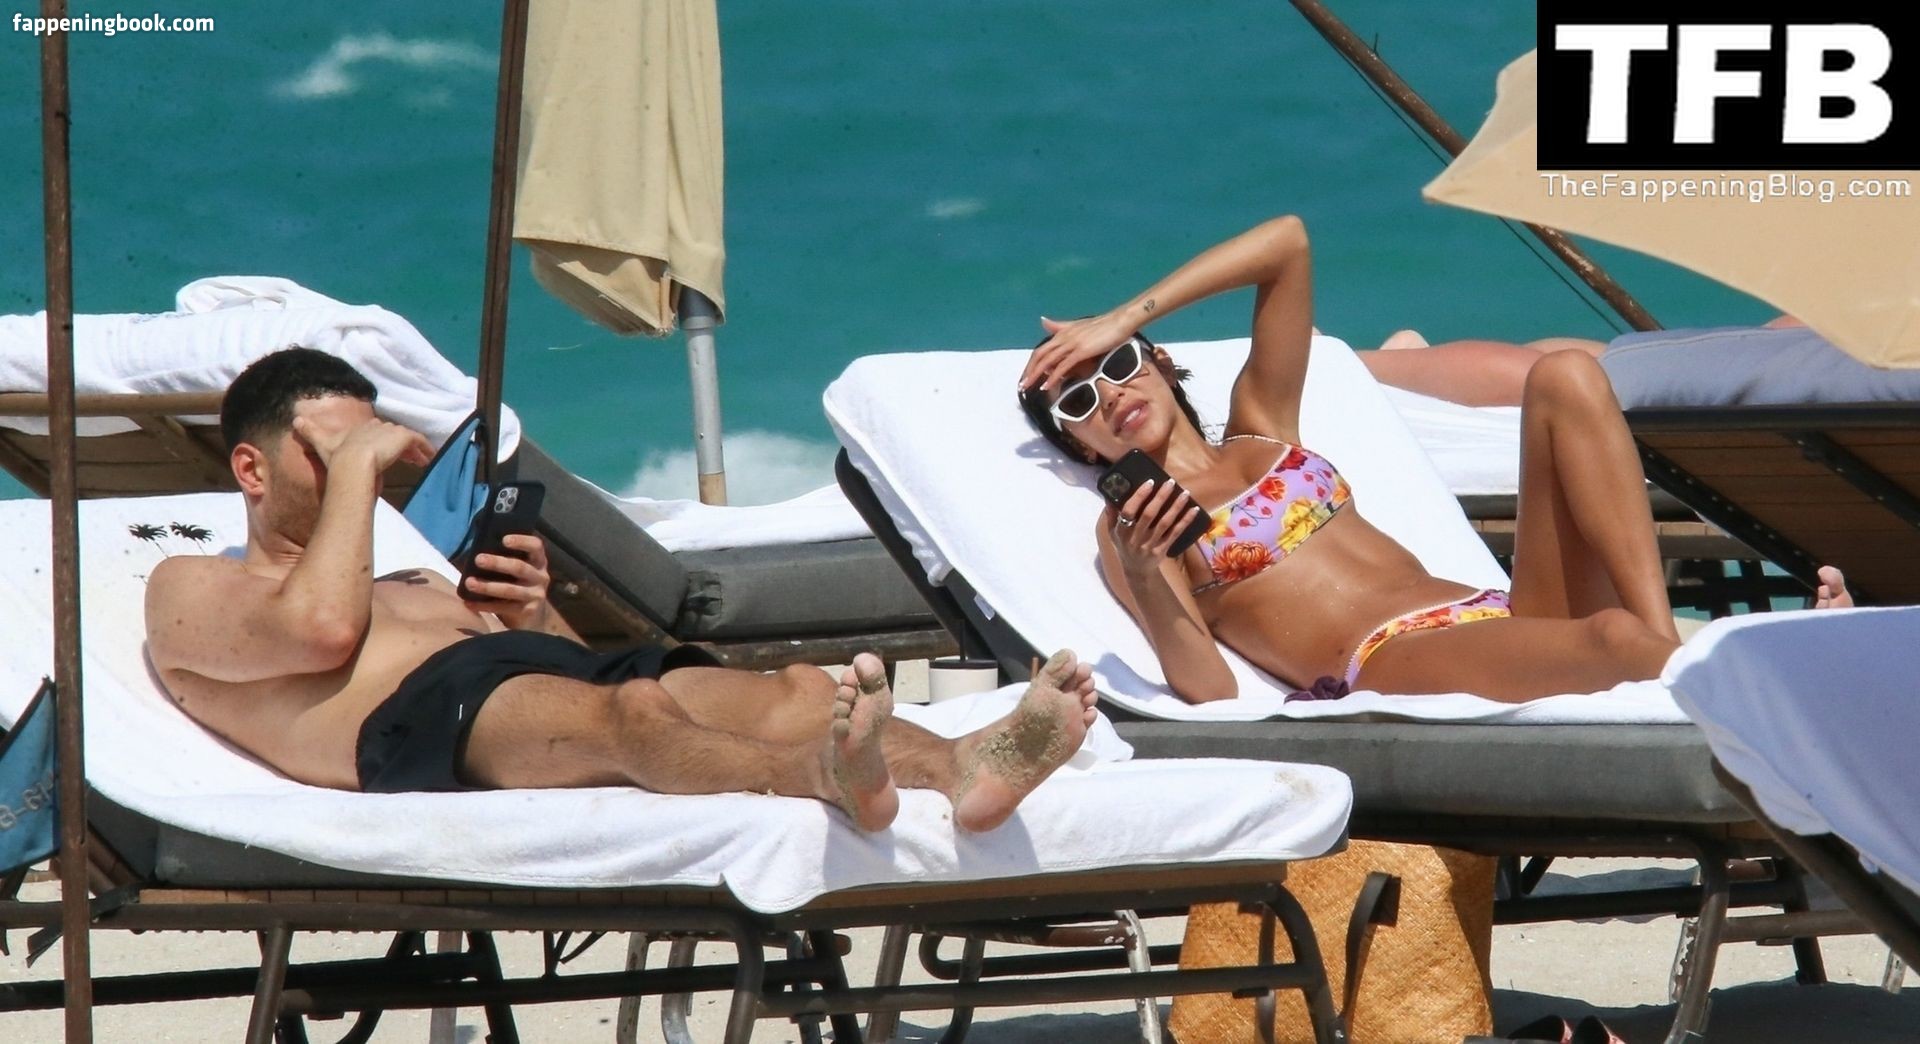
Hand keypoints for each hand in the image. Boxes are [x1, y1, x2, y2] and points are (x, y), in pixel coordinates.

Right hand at [291, 415, 432, 473]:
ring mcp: (390, 431)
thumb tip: (294, 420)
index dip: (382, 439)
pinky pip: (417, 441)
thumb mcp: (322, 443)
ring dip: (414, 449)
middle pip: (392, 433)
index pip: (374, 430)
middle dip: (399, 444)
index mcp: (359, 427)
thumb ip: (310, 432)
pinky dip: (424, 449)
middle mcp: (376, 426)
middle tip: (410, 457)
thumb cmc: (337, 457)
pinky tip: (429, 459)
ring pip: (406, 438)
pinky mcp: (402, 437)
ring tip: (422, 461)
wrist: (351, 463)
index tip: (388, 449)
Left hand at [461, 534, 558, 630]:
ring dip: (488, 586)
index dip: (522, 541)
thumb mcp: (517, 570)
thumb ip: (505, 559)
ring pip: (510, 589)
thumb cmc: (518, 585)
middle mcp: (540, 577)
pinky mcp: (528, 611)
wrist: (533, 616)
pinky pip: (504, 607)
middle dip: (498, 563)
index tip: (504, 540)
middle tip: (478, 559)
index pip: (536, 546)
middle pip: (520, 567)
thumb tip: (476, 548)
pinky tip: (469, 603)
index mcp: (538, 561)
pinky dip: (484, 605)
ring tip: (469, 583)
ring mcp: (536, 595)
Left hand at [1020, 312, 1138, 393]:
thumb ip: (1060, 326)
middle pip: (1039, 356)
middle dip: (1029, 371)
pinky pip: (1063, 366)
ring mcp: (1071, 344)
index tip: (1026, 376)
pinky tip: (1047, 386)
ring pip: (1047, 361)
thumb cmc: (1103, 326)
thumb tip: (1043, 321)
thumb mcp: (1078, 326)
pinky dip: (1053, 377)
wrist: (1120, 321)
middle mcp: (1063, 337)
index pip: (1041, 350)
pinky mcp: (1081, 350)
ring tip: (1028, 388)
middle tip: (1022, 386)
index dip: (1031, 364)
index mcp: (1062, 333)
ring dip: (1036, 375)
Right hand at [1107, 478, 1199, 577]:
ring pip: (1165, 523)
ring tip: (1185, 493)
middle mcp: (1135, 538)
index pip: (1129, 511)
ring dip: (1176, 507)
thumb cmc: (1124, 546)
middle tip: (1170, 483)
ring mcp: (1150, 545)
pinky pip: (1175, 533)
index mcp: (1121, 531)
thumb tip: (1109, 494)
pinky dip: (1185, 521)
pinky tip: (1193, 510)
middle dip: (1160, 497)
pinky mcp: (1163, 550)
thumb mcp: (1112, 533)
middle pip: (1149, 515)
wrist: (1137, 571)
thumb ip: (1111, 514)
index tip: (1150, 482)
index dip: (1139, 496)